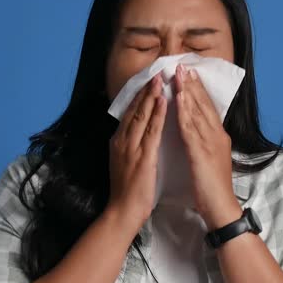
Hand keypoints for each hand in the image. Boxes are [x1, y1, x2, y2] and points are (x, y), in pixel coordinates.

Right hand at [107, 71, 166, 229]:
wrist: (123, 211)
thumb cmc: (127, 192)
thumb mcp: (125, 163)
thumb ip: (129, 147)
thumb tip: (135, 135)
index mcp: (119, 142)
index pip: (129, 114)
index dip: (139, 96)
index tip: (148, 81)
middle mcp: (122, 141)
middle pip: (134, 110)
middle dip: (145, 90)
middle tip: (156, 71)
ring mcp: (131, 147)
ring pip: (142, 116)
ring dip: (152, 96)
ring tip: (160, 78)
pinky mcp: (142, 156)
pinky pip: (151, 131)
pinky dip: (158, 114)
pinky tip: (164, 101)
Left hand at [174, 64, 242, 229]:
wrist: (220, 207)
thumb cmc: (213, 188)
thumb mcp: (210, 160)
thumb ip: (205, 144)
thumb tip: (197, 133)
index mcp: (218, 137)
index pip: (207, 108)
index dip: (198, 90)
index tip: (189, 74)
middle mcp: (216, 135)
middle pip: (203, 104)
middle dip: (192, 84)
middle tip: (183, 64)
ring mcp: (210, 142)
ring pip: (198, 112)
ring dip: (188, 91)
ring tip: (179, 74)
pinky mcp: (202, 152)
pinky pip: (191, 128)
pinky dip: (185, 111)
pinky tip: (178, 99)